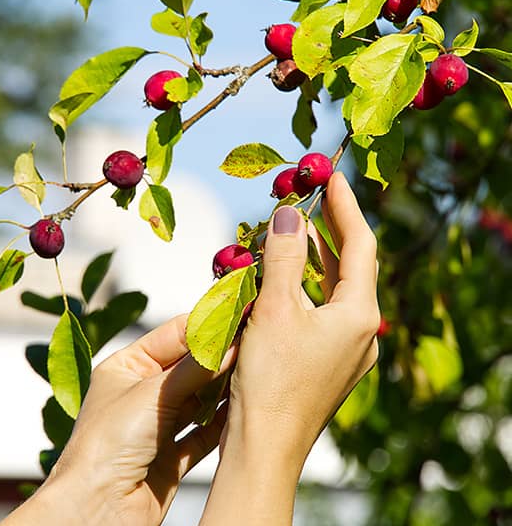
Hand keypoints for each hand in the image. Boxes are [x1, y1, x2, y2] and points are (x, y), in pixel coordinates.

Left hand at [2, 315, 235, 525]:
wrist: (95, 513)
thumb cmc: (104, 446)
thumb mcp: (152, 393)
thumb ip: (195, 368)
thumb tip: (231, 343)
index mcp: (126, 368)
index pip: (173, 335)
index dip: (206, 326)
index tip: (237, 316)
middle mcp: (141, 394)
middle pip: (189, 366)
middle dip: (219, 355)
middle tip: (251, 341)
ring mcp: (157, 425)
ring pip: (200, 398)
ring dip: (223, 387)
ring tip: (253, 370)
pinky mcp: (171, 456)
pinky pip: (205, 432)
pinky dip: (223, 421)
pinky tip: (243, 407)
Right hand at [201, 172, 379, 524]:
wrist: (263, 448)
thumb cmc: (270, 380)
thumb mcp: (275, 308)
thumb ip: (283, 254)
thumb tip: (289, 211)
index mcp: (359, 315)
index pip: (360, 245)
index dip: (345, 207)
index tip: (331, 176)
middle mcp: (361, 331)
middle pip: (351, 266)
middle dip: (330, 229)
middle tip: (310, 196)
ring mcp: (346, 349)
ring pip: (335, 290)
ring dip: (315, 258)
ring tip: (295, 229)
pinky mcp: (327, 362)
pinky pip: (323, 311)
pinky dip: (306, 287)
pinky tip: (284, 277)